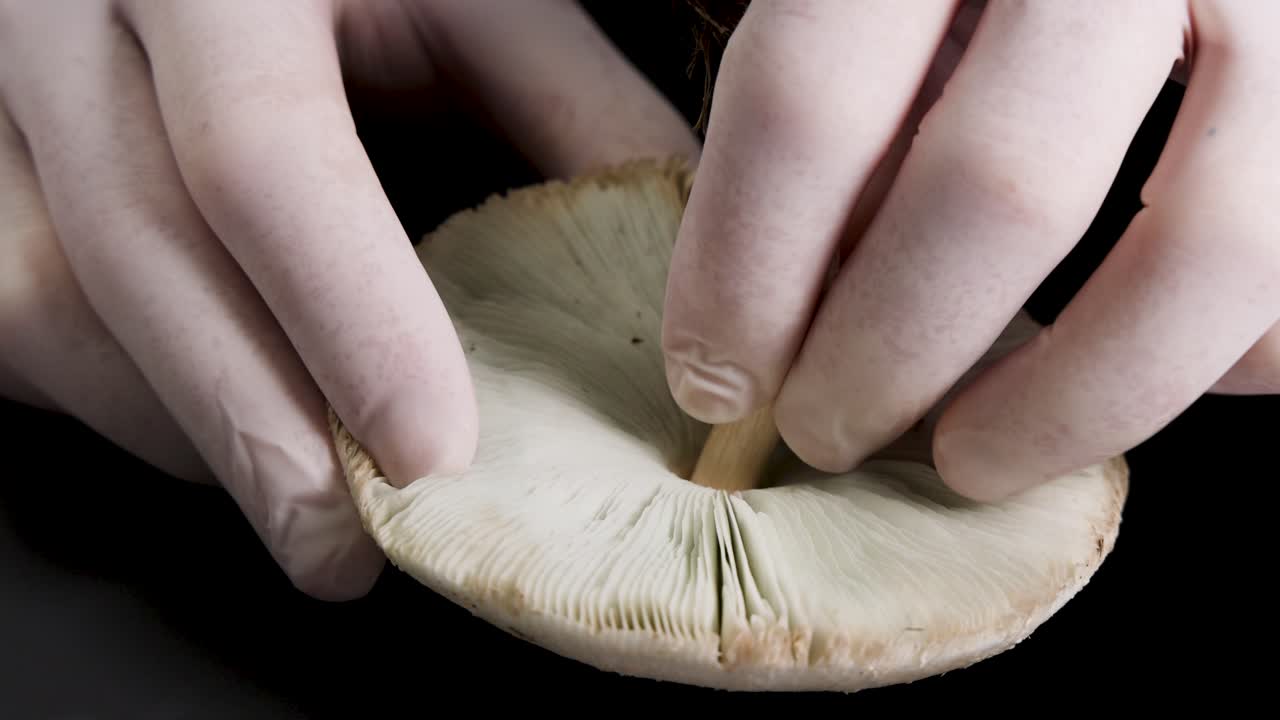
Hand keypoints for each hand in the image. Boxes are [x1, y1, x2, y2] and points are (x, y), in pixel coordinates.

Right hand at [0, 0, 698, 598]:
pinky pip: (8, 312)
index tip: (431, 449)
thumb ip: (565, 106)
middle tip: (346, 547)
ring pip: (48, 299)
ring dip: (178, 424)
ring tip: (294, 494)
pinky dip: (110, 394)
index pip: (260, 156)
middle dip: (248, 431)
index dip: (348, 317)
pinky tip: (206, 422)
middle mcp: (70, 21)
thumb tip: (664, 263)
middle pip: (133, 254)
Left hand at [662, 0, 1277, 499]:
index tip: (713, 376)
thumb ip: (826, 110)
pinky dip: (1233, 356)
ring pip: (1206, 246)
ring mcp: (1272, 3)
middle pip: (1000, 187)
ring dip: (1071, 402)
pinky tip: (1143, 378)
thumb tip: (768, 319)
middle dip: (890, 354)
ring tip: (969, 459)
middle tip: (825, 429)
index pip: (812, 101)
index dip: (746, 270)